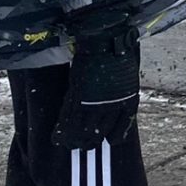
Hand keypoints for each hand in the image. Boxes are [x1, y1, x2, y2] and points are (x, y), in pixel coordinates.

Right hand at [55, 13, 139, 147]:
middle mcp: (113, 107)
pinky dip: (62, 132)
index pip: (121, 130)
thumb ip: (120, 89)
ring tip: (69, 144)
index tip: (107, 139)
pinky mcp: (78, 98)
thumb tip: (113, 96)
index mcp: (128, 102)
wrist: (105, 41)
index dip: (113, 137)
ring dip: (75, 141)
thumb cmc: (117, 52)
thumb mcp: (126, 75)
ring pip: (84, 132)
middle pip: (100, 134)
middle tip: (84, 145)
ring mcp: (95, 104)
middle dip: (91, 142)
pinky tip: (57, 139)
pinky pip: (69, 122)